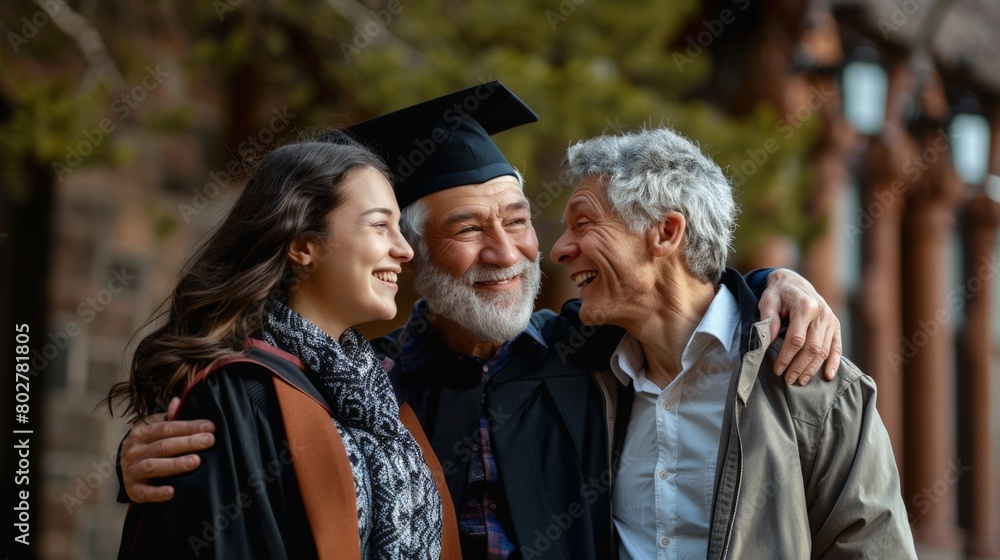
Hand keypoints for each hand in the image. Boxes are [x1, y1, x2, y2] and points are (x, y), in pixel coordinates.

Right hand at [121, 397, 214, 502]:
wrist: (125, 467)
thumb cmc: (147, 444)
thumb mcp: (153, 428)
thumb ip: (168, 417)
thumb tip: (178, 401)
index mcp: (141, 433)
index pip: (167, 428)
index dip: (188, 427)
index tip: (209, 426)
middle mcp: (134, 451)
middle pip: (163, 445)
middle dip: (188, 443)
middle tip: (209, 441)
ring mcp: (132, 471)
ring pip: (153, 466)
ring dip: (175, 464)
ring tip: (196, 461)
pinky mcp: (133, 490)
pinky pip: (144, 492)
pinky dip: (157, 493)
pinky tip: (172, 491)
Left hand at [757, 269, 842, 384]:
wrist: (795, 283)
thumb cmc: (778, 294)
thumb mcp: (767, 301)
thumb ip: (768, 320)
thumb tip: (768, 342)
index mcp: (805, 306)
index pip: (796, 339)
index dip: (787, 357)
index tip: (777, 369)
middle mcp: (822, 313)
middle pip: (812, 348)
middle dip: (799, 367)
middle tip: (787, 380)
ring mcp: (831, 320)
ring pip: (824, 351)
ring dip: (812, 368)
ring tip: (800, 381)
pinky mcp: (835, 325)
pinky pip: (837, 347)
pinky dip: (834, 363)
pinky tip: (827, 376)